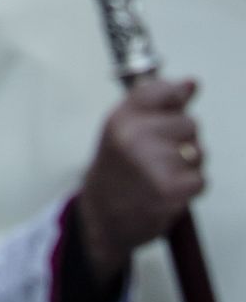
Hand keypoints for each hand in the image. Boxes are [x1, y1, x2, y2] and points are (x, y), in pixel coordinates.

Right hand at [76, 78, 204, 283]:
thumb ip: (156, 103)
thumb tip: (191, 83)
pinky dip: (190, 187)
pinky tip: (168, 189)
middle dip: (182, 140)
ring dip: (187, 165)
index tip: (172, 111)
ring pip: (198, 152)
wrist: (101, 217)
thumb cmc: (115, 171)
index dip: (175, 100)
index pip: (163, 90)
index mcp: (122, 118)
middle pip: (190, 123)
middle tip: (160, 155)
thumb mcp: (122, 128)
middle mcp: (136, 136)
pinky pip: (200, 179)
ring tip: (162, 173)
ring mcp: (154, 164)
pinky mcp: (171, 190)